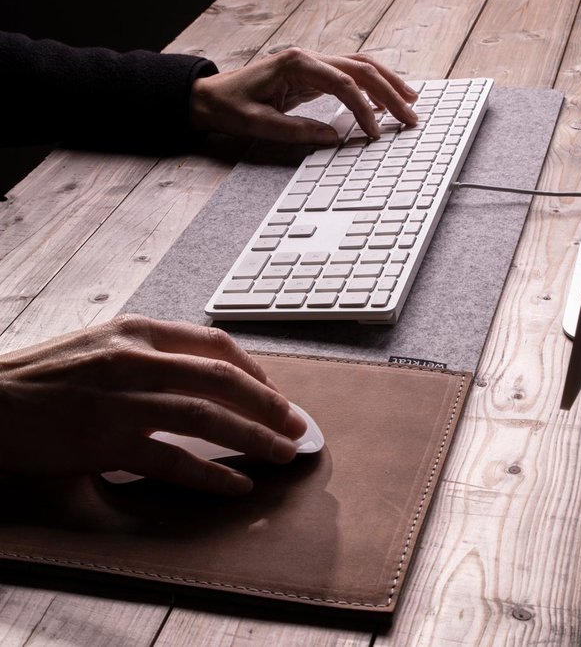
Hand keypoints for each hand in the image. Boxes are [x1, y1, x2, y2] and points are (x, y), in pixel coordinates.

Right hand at [0, 315, 306, 494]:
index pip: (215, 344)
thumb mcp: (103, 344)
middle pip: (223, 379)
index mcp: (139, 332)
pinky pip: (173, 462)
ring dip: (254, 437)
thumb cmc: (47, 375)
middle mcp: (136, 359)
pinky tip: (237, 485)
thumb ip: (152, 352)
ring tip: (283, 452)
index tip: (273, 390)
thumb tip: (204, 374)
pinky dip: (211, 475)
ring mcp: (122, 400)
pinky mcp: (105, 442)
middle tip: (296, 424)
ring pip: (208, 417)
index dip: (254, 369)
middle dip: (268, 404)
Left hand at [189, 47, 418, 144]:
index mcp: (296, 65)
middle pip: (361, 68)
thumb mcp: (260, 125)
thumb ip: (298, 131)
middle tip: (411, 116)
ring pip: (359, 67)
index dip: (364, 109)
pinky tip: (382, 102)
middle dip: (389, 92)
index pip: (344, 83)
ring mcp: (311, 64)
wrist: (210, 98)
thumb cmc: (231, 108)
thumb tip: (335, 138)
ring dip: (386, 84)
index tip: (376, 134)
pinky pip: (348, 76)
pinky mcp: (311, 75)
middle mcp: (308, 58)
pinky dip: (369, 87)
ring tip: (410, 102)